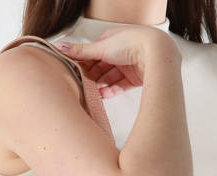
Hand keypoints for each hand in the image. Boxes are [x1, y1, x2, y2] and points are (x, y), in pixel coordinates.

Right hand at [54, 26, 176, 96]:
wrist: (156, 53)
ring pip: (109, 78)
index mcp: (111, 39)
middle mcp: (120, 51)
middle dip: (92, 77)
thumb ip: (80, 52)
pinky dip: (112, 91)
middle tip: (82, 86)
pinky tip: (104, 95)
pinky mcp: (135, 78)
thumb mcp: (101, 47)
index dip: (83, 64)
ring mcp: (128, 65)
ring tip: (92, 93)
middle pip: (101, 67)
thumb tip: (60, 47)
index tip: (74, 73)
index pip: (93, 53)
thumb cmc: (131, 43)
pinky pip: (120, 86)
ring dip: (100, 86)